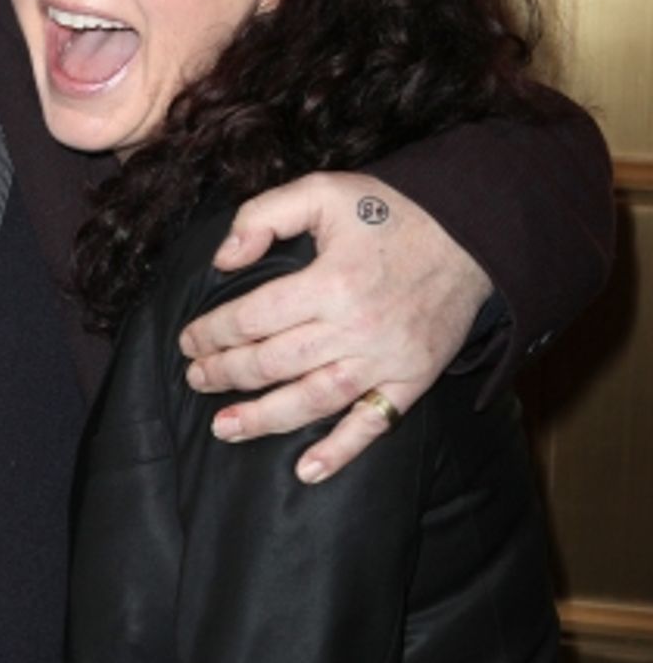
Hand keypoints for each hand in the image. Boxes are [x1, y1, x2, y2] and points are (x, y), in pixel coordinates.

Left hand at [179, 172, 490, 480]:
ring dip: (262, 419)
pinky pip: (372, 425)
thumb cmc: (391, 213)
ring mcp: (385, 360)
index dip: (212, 332)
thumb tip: (224, 260)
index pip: (253, 318)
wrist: (472, 236)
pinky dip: (339, 452)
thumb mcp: (324, 191)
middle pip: (273, 363)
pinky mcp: (411, 380)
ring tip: (223, 426)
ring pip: (311, 400)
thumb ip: (264, 214)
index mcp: (330, 282)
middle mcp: (355, 327)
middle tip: (195, 378)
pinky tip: (305, 470)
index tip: (189, 340)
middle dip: (224, 373)